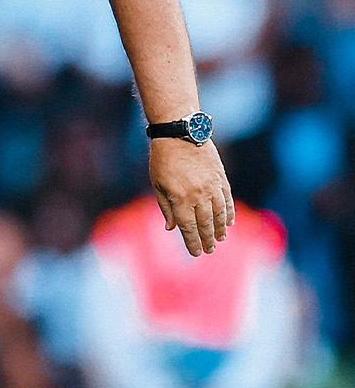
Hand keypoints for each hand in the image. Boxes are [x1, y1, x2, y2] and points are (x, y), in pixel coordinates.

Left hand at [149, 136, 234, 255]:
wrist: (180, 133)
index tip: (196, 253)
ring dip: (220, 229)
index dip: (193, 242)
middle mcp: (198, 196)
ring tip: (221, 239)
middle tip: (210, 250)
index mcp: (180, 199)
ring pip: (219, 214)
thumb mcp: (157, 184)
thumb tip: (170, 228)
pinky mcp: (220, 178)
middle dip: (207, 240)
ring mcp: (212, 187)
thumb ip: (165, 207)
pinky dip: (229, 212)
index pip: (188, 228)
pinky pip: (227, 200)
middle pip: (205, 224)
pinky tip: (230, 221)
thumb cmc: (163, 159)